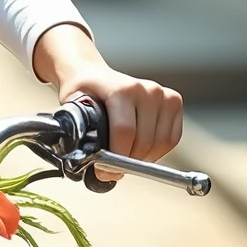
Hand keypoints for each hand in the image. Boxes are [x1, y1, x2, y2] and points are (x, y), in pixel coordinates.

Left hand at [34, 24, 183, 181]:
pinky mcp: (173, 101)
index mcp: (122, 89)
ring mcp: (162, 94)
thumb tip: (96, 167)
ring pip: (161, 142)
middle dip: (128, 162)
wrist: (94, 75)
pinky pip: (172, 138)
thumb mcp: (73, 110)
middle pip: (145, 141)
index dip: (116, 158)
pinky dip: (158, 151)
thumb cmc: (84, 93)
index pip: (125, 131)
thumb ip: (82, 136)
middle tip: (113, 170)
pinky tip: (141, 149)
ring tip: (126, 158)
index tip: (105, 171)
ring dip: (144, 158)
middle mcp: (146, 89)